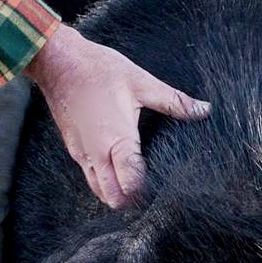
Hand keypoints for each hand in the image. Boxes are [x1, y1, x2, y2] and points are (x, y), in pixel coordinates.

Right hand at [25, 24, 210, 208]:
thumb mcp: (141, 82)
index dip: (146, 194)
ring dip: (116, 192)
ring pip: (98, 189)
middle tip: (152, 194)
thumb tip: (204, 109)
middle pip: (113, 197)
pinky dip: (103, 181)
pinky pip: (89, 175)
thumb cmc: (98, 70)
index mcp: (116, 139)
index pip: (131, 183)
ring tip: (136, 184)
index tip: (164, 193)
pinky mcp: (73, 147)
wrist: (57, 62)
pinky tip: (117, 169)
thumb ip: (174, 101)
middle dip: (131, 201)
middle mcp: (95, 153)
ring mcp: (81, 153)